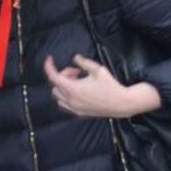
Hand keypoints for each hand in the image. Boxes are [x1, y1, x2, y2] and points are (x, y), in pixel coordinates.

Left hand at [44, 55, 161, 117]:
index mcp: (73, 89)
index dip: (49, 66)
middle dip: (63, 76)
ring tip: (78, 82)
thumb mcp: (98, 69)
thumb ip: (84, 62)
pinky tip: (78, 92)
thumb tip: (75, 58)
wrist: (121, 103)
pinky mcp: (79, 113)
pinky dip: (66, 96)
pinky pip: (64, 104)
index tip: (50, 59)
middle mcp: (71, 100)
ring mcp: (74, 108)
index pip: (53, 77)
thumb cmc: (111, 86)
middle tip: (76, 72)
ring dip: (63, 87)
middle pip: (55, 85)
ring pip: (58, 96)